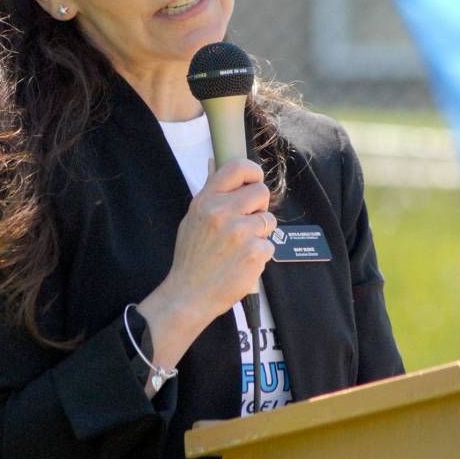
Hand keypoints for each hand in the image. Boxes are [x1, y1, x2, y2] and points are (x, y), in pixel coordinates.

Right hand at [136, 158, 276, 386]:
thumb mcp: (192, 219)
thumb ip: (209, 194)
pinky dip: (260, 255)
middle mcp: (222, 212)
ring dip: (261, 233)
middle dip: (259, 207)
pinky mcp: (255, 252)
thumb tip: (216, 163)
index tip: (254, 181)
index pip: (237, 167)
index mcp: (206, 200)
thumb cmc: (191, 258)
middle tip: (247, 222)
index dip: (253, 171)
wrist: (189, 294)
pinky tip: (242, 263)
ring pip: (269, 220)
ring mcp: (240, 232)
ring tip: (240, 247)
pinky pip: (270, 245)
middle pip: (261, 192)